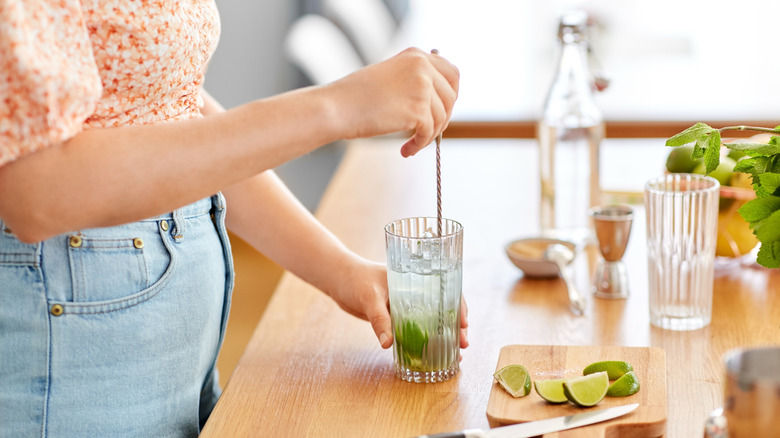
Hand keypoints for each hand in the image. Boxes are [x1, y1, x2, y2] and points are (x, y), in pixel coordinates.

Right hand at [326, 47, 458, 156]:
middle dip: (444, 117)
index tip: (443, 110)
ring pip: (441, 118)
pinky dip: (419, 145)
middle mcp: (422, 67)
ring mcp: (422, 87)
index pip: (452, 73)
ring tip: (412, 144)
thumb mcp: (389, 76)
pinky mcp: (418, 110)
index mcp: (416, 56)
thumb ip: (412, 81)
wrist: (336, 107)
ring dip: (429, 135)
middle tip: (429, 132)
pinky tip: (406, 150)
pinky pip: (429, 133)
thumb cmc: (355, 96)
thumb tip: (436, 101)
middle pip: (451, 97)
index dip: (451, 94)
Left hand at [331, 257, 468, 350]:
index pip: (446, 289)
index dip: (459, 306)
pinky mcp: (397, 316)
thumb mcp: (369, 298)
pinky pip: (416, 328)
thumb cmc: (356, 280)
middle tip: (464, 343)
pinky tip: (433, 354)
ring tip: (456, 353)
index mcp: (416, 279)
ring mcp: (408, 304)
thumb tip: (389, 344)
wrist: (339, 280)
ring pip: (433, 320)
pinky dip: (426, 339)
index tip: (464, 323)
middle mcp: (416, 291)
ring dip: (445, 335)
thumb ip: (380, 320)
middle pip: (444, 308)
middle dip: (457, 326)